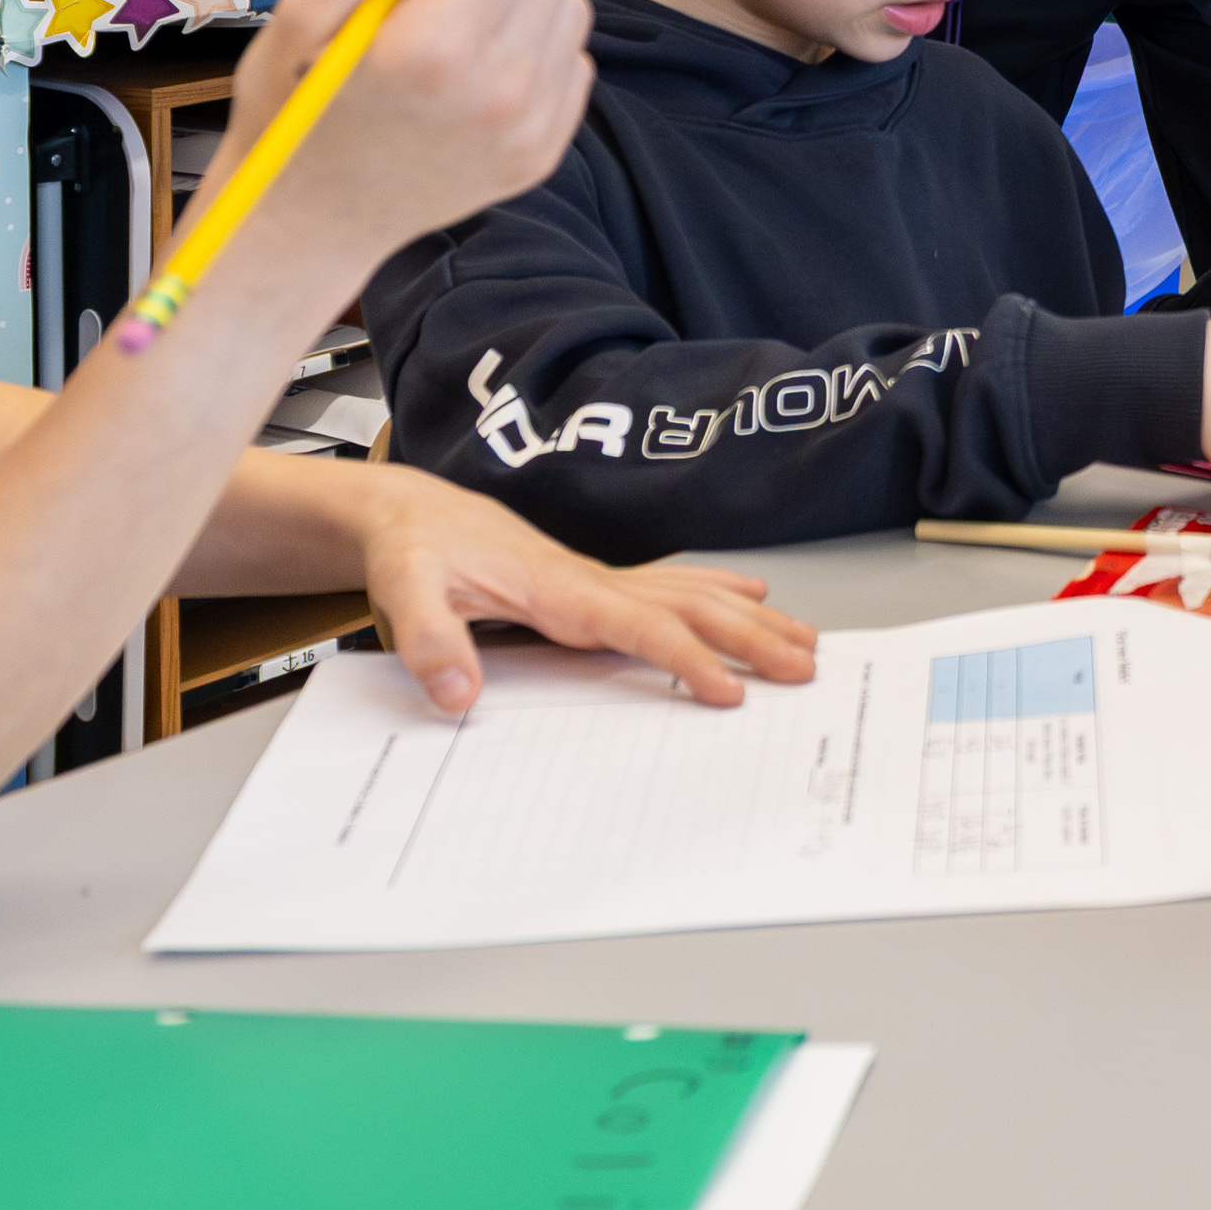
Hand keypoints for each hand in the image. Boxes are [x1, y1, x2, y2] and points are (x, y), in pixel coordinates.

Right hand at [210, 0, 594, 295]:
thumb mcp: (303, 17)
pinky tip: (474, 66)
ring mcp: (526, 130)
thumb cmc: (294, 119)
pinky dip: (533, 50)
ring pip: (569, 12)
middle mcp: (496, 93)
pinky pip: (571, 65)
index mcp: (434, 52)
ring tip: (451, 22)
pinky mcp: (541, 154)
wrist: (308, 222)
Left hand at [344, 468, 819, 718]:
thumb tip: (459, 696)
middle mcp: (592, 580)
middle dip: (750, 638)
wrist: (411, 513)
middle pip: (689, 607)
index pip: (640, 625)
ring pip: (693, 594)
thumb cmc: (414, 550)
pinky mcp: (594, 582)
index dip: (688, 659)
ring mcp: (599, 578)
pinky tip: (751, 594)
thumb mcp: (405, 591)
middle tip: (804, 668)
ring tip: (803, 641)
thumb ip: (432, 641)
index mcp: (560, 589)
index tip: (731, 691)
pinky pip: (674, 585)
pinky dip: (721, 589)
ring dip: (751, 617)